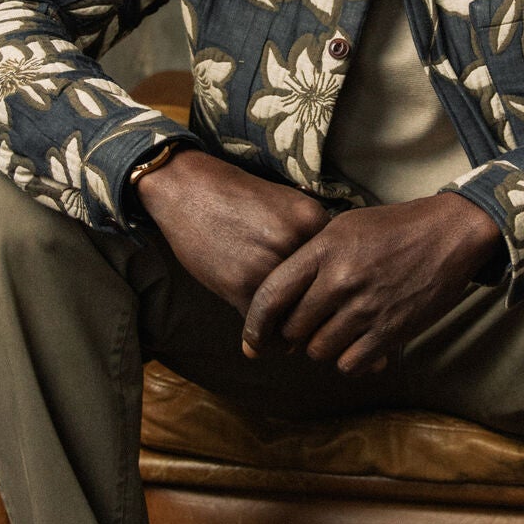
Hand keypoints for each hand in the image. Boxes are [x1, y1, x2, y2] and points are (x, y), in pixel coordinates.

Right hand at [134, 150, 329, 315]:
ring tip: (280, 332)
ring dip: (286, 329)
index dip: (327, 289)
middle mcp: (295, 242)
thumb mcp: (286, 203)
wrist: (187, 188)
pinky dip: (262, 335)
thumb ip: (309, 237)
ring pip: (293, 316)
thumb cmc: (237, 196)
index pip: (335, 270)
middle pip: (318, 297)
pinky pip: (263, 326)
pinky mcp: (240, 285)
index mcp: (313, 220)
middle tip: (302, 327)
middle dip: (310, 314)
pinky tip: (257, 333)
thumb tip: (327, 284)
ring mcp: (268, 264)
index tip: (318, 302)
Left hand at [241, 194, 503, 377]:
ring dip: (322, 347)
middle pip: (293, 329)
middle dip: (293, 335)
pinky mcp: (391, 330)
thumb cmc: (392, 228)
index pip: (271, 296)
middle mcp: (340, 280)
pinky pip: (350, 363)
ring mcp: (366, 308)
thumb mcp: (343, 227)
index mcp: (323, 250)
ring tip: (335, 331)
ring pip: (319, 350)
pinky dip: (348, 359)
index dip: (255, 325)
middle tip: (305, 330)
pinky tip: (356, 343)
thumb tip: (281, 300)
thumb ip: (310, 258)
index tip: (252, 341)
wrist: (449, 234)